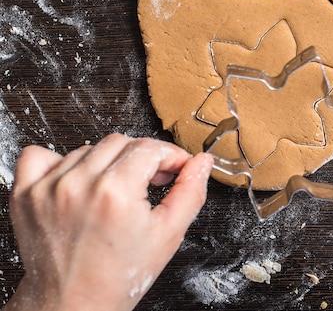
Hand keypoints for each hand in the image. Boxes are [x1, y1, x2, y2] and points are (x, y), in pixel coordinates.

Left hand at [6, 134, 212, 310]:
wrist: (72, 304)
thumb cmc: (118, 277)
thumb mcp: (168, 235)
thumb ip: (191, 192)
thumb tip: (201, 163)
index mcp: (116, 192)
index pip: (151, 148)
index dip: (171, 156)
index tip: (175, 168)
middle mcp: (80, 184)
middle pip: (122, 142)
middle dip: (143, 158)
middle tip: (150, 182)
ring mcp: (48, 187)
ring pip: (88, 148)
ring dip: (107, 162)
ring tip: (115, 190)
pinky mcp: (26, 193)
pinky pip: (40, 155)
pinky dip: (60, 162)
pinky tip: (77, 181)